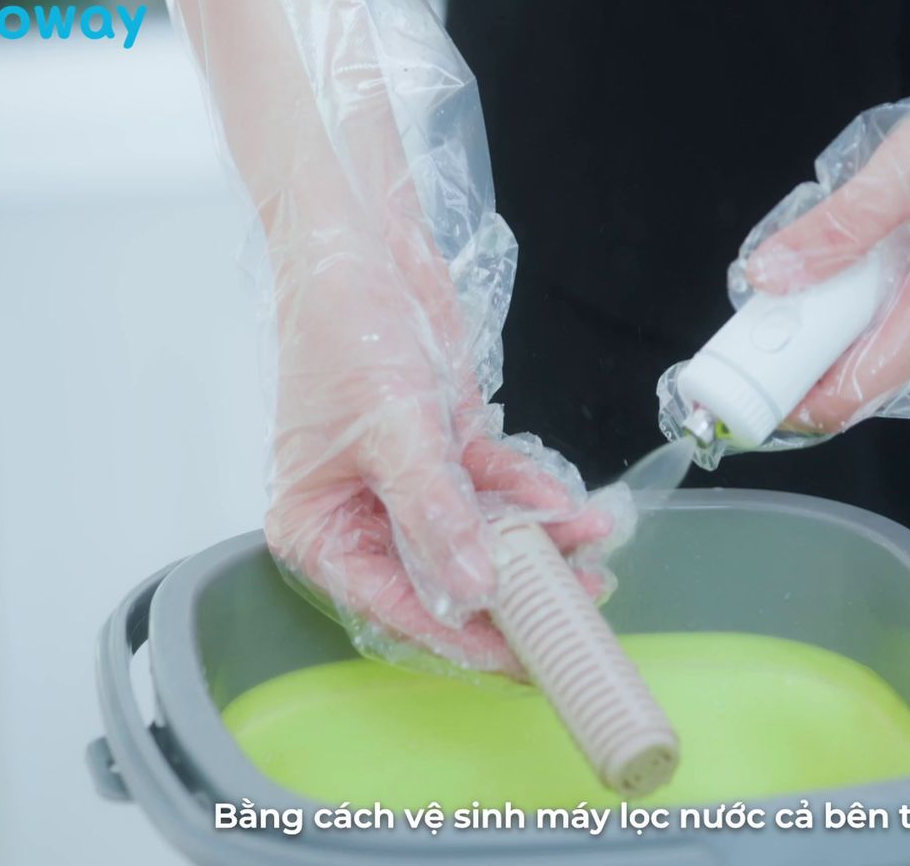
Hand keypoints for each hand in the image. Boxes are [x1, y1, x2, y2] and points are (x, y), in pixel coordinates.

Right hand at [263, 230, 619, 675]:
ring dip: (534, 545)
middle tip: (575, 610)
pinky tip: (568, 508)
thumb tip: (474, 585)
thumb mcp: (393, 432)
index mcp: (318, 530)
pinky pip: (495, 491)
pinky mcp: (446, 454)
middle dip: (511, 593)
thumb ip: (436, 514)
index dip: (459, 636)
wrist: (367, 251)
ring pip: (479, 537)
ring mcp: (408, 488)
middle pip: (442, 579)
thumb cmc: (344, 333)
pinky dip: (530, 497)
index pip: (393, 605)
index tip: (516, 659)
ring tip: (591, 556)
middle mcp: (361, 518)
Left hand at [744, 4, 909, 433]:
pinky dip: (878, 303)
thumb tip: (770, 274)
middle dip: (810, 347)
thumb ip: (836, 229)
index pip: (856, 391)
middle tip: (772, 300)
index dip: (792, 396)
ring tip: (822, 267)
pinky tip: (871, 256)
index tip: (744, 377)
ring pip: (889, 351)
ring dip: (843, 320)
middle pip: (867, 376)